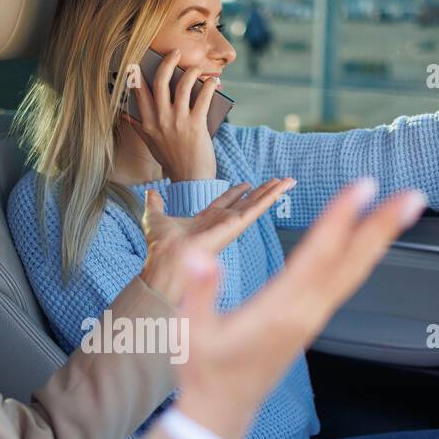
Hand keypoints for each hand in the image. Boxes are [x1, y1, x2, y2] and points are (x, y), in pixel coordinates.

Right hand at [121, 48, 218, 181]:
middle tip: (176, 52)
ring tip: (196, 68)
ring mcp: (179, 122)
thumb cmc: (172, 162)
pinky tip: (212, 82)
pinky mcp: (196, 124)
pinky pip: (203, 97)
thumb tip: (125, 115)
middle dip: (168, 62)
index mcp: (148, 124)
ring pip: (183, 85)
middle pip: (161, 82)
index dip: (138, 75)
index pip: (140, 93)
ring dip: (191, 71)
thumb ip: (138, 127)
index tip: (138, 62)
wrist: (190, 180)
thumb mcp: (151, 144)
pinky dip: (208, 86)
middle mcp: (161, 120)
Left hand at [139, 178, 294, 302]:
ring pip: (256, 204)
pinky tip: (283, 187)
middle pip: (246, 202)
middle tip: (275, 181)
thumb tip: (150, 193)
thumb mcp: (155, 217)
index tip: (246, 184)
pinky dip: (271, 197)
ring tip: (288, 181)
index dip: (236, 192)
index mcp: (205, 220)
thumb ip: (155, 204)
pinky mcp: (237, 226)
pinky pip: (258, 208)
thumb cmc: (160, 245)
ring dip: (272, 192)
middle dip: (260, 192)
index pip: (225, 202)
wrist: (167, 257)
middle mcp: (220, 223)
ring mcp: (230, 224)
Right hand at [174, 180, 425, 438]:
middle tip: (413, 197)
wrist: (223, 408)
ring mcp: (311, 319)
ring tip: (404, 210)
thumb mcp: (192, 332)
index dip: (340, 219)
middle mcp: (304, 314)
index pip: (317, 256)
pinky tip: (371, 242)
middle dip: (381, 228)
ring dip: (379, 239)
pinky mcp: (310, 322)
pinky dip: (362, 256)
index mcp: (279, 312)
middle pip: (350, 264)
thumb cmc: (206, 370)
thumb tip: (200, 257)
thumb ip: (198, 293)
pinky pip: (345, 282)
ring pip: (353, 273)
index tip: (363, 188)